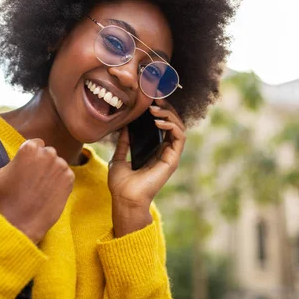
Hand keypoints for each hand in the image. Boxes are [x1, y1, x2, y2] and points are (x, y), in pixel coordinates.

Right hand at [0, 138, 74, 243]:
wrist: (20, 225)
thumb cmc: (1, 201)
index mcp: (29, 148)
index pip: (35, 144)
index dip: (30, 156)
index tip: (26, 168)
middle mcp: (48, 154)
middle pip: (47, 153)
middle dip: (41, 162)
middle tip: (32, 179)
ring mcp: (61, 166)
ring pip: (58, 164)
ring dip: (51, 172)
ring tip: (40, 188)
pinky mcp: (69, 179)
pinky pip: (66, 175)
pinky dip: (60, 182)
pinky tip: (48, 193)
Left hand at [109, 99, 185, 235]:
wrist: (124, 198)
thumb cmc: (121, 184)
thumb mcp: (119, 158)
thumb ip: (124, 143)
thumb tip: (124, 127)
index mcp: (154, 150)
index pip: (162, 125)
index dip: (160, 111)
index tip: (150, 100)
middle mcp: (164, 151)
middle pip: (173, 123)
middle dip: (166, 108)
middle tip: (154, 100)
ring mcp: (170, 155)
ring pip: (179, 127)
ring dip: (169, 114)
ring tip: (155, 109)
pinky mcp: (172, 159)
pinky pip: (179, 137)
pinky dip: (171, 125)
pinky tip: (158, 121)